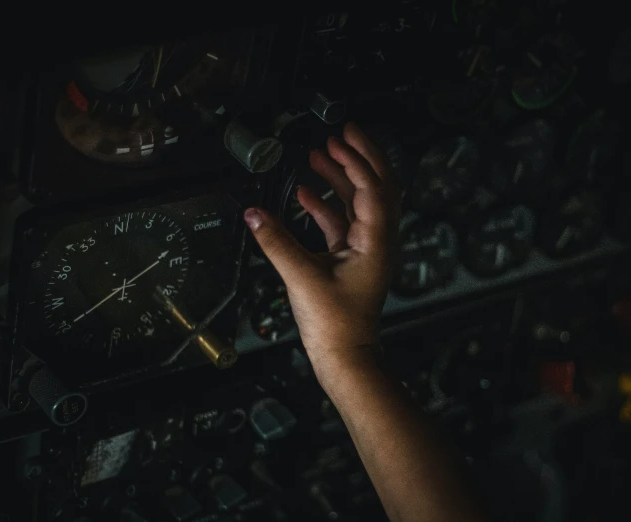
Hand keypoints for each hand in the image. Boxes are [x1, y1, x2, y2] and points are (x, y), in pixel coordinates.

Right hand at [244, 122, 399, 374]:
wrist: (345, 357)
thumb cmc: (336, 325)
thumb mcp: (302, 278)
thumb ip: (277, 242)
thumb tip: (254, 213)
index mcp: (375, 242)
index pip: (372, 188)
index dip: (357, 159)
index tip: (341, 138)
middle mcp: (376, 242)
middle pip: (376, 188)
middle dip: (359, 159)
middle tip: (342, 135)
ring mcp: (365, 250)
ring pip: (357, 204)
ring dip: (340, 178)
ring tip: (319, 155)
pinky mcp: (350, 259)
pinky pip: (341, 223)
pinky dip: (326, 205)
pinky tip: (306, 194)